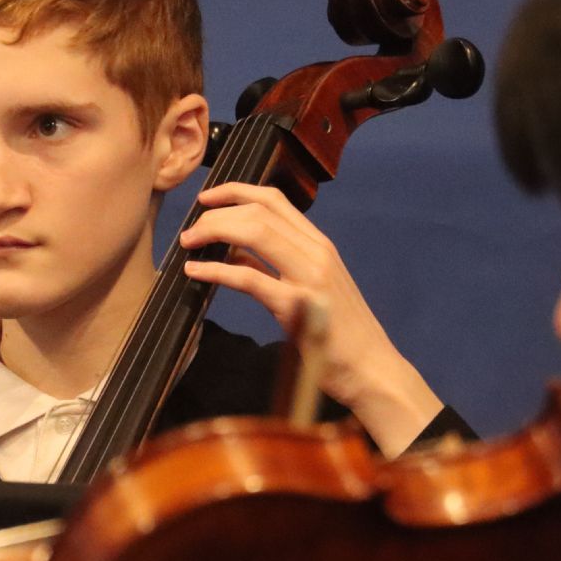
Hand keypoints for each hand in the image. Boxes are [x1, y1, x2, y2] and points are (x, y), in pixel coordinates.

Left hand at [180, 182, 442, 452]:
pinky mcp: (298, 306)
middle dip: (216, 215)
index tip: (206, 199)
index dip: (235, 191)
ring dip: (214, 232)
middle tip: (190, 232)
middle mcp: (317, 251)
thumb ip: (273, 266)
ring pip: (255, 231)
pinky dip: (215, 270)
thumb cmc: (339, 333)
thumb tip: (233, 250)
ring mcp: (310, 276)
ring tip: (189, 244)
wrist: (371, 368)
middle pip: (259, 211)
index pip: (274, 199)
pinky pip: (248, 277)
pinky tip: (194, 272)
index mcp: (319, 245)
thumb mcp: (309, 288)